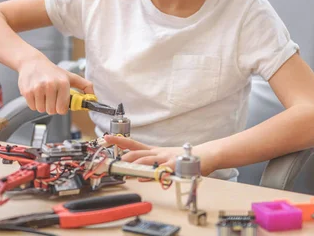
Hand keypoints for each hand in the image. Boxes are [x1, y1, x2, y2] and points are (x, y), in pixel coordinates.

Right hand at [18, 57, 93, 115]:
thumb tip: (93, 97)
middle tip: (50, 96)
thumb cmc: (53, 71)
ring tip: (42, 93)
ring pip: (41, 109)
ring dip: (42, 105)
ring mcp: (38, 88)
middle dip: (51, 106)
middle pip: (52, 111)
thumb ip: (85, 86)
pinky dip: (33, 103)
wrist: (32, 62)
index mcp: (63, 83)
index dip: (61, 107)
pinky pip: (32, 107)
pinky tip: (35, 92)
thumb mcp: (70, 76)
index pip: (63, 109)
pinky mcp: (27, 91)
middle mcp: (50, 85)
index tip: (59, 101)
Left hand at [103, 135, 219, 176]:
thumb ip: (151, 164)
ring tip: (128, 169)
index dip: (120, 141)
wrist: (206, 155)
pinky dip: (156, 173)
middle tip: (115, 161)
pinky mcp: (177, 165)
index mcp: (154, 150)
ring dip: (138, 165)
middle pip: (138, 152)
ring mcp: (167, 158)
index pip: (134, 143)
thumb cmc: (184, 158)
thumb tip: (136, 172)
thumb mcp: (164, 158)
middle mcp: (158, 152)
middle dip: (125, 156)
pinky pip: (165, 170)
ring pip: (149, 160)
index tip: (107, 137)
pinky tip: (150, 176)